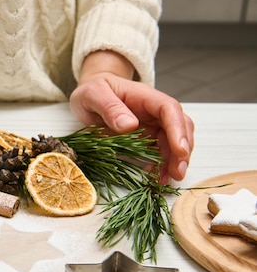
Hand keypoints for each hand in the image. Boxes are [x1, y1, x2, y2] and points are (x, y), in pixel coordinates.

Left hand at [70, 51, 193, 182]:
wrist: (89, 94)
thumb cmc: (92, 91)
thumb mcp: (92, 95)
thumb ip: (109, 107)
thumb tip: (129, 125)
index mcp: (144, 96)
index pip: (169, 109)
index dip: (177, 130)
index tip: (179, 150)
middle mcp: (153, 110)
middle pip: (179, 127)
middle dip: (181, 151)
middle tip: (176, 173)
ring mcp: (152, 124)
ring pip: (173, 141)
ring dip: (174, 161)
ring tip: (165, 180)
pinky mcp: (147, 137)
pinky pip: (160, 151)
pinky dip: (161, 165)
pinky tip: (155, 176)